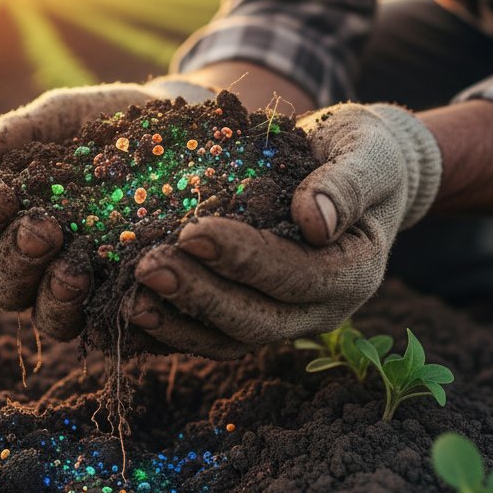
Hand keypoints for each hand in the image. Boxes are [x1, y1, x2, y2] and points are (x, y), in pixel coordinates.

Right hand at [0, 78, 214, 343]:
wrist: (173, 125)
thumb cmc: (100, 122)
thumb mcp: (60, 117)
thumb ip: (17, 134)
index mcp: (7, 221)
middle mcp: (35, 264)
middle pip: (3, 284)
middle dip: (16, 259)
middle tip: (42, 231)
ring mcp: (80, 287)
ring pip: (48, 316)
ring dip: (54, 297)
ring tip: (74, 272)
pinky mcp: (124, 301)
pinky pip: (110, 326)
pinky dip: (112, 320)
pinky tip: (125, 299)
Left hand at [125, 102, 443, 356]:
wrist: (355, 168)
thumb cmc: (364, 153)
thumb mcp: (367, 154)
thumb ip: (346, 183)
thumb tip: (315, 221)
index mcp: (353, 272)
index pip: (296, 276)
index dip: (244, 259)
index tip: (193, 232)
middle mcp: (319, 308)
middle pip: (255, 320)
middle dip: (198, 296)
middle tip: (146, 266)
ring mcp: (283, 317)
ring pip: (226, 339)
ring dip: (175, 321)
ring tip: (127, 298)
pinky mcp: (251, 310)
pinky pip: (206, 332)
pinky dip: (167, 328)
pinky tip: (125, 309)